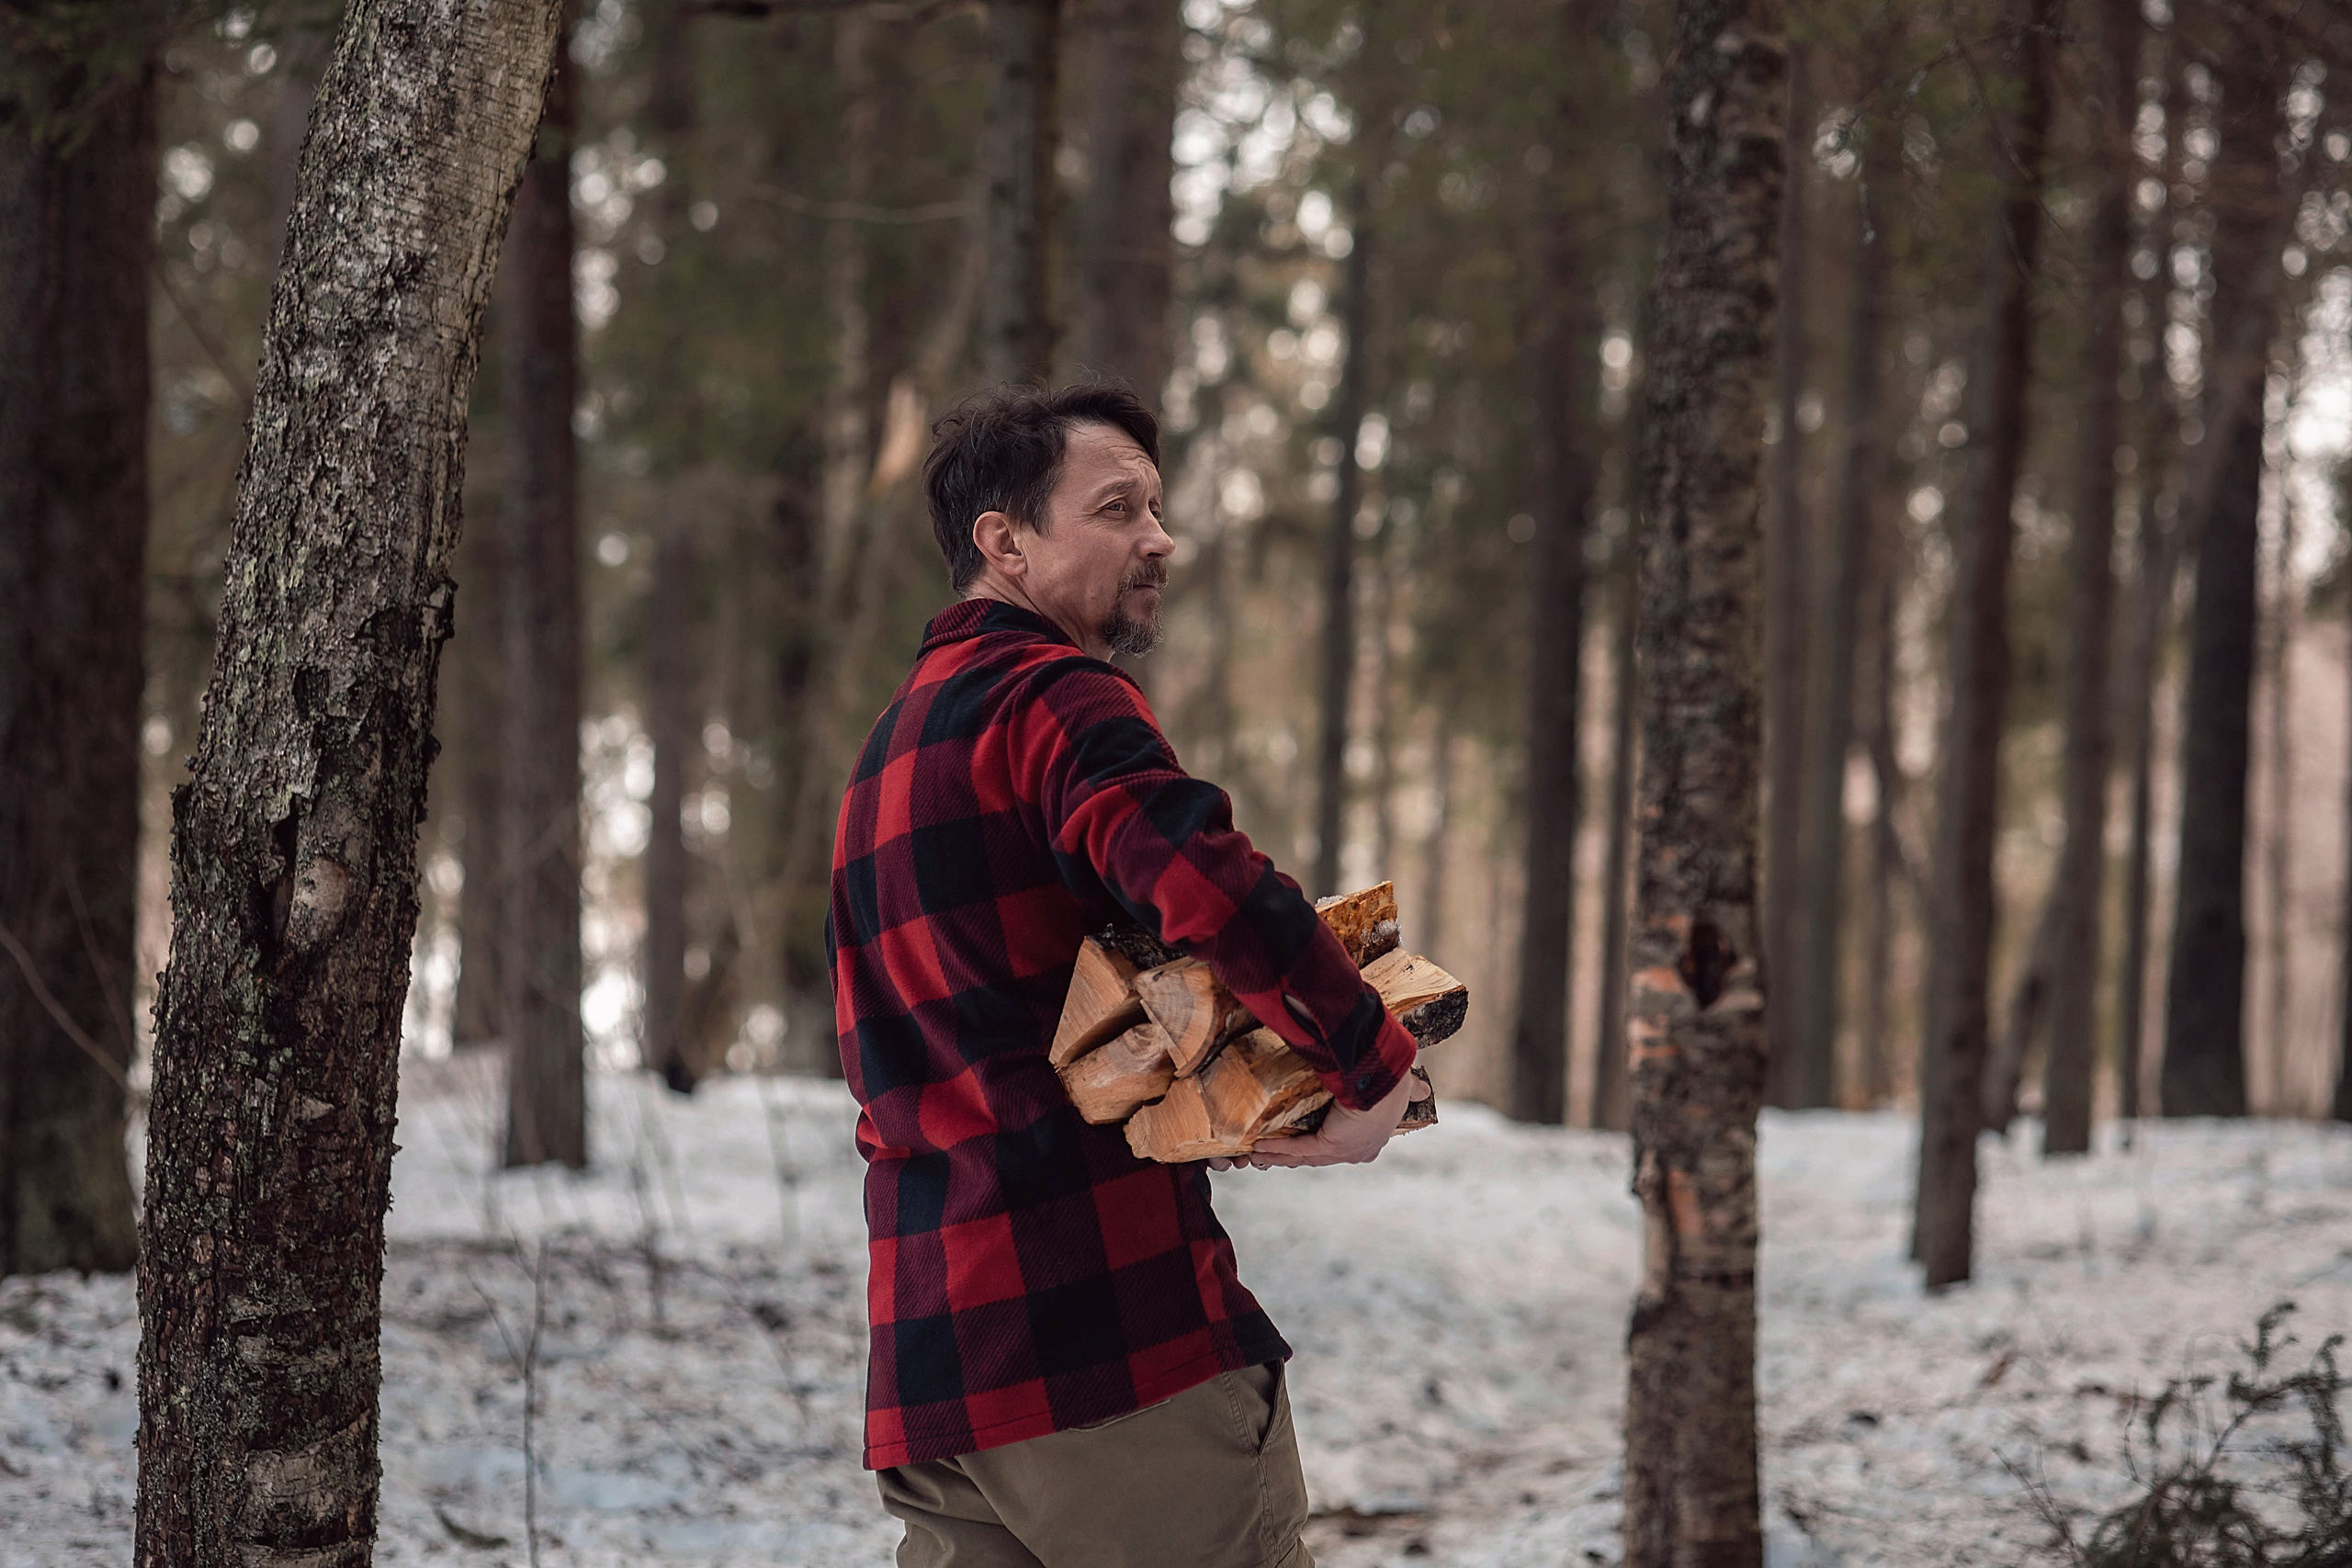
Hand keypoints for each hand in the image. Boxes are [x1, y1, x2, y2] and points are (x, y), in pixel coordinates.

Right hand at [1243, 1068, 1417, 1168]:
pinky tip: (1259, 1147)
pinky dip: (1279, 1148)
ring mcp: (1343, 1151)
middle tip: (1272, 1155)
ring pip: (1305, 1156)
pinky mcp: (1328, 1144)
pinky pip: (1298, 1148)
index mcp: (1373, 1140)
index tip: (1307, 1146)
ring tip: (1259, 1154)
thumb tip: (1423, 1091)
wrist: (1385, 1082)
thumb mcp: (1404, 1088)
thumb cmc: (1393, 1082)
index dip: (1323, 1149)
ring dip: (1280, 1156)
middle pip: (1319, 1157)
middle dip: (1294, 1157)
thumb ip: (1412, 1090)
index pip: (1344, 1148)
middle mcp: (1358, 1151)